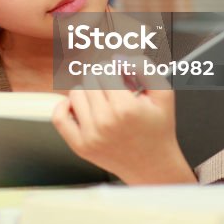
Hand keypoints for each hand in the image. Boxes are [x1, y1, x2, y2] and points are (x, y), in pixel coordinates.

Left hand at [50, 74, 195, 184]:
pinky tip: (81, 107)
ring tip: (104, 102)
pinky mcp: (80, 146)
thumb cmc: (158, 130)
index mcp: (125, 108)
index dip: (115, 69)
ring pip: (76, 93)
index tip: (122, 77)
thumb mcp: (163, 95)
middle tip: (117, 91)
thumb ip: (144, 68)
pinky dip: (66, 106)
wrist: (153, 166)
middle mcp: (105, 122)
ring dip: (89, 92)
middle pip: (90, 80)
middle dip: (104, 80)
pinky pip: (59, 117)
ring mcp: (90, 135)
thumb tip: (119, 58)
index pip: (105, 70)